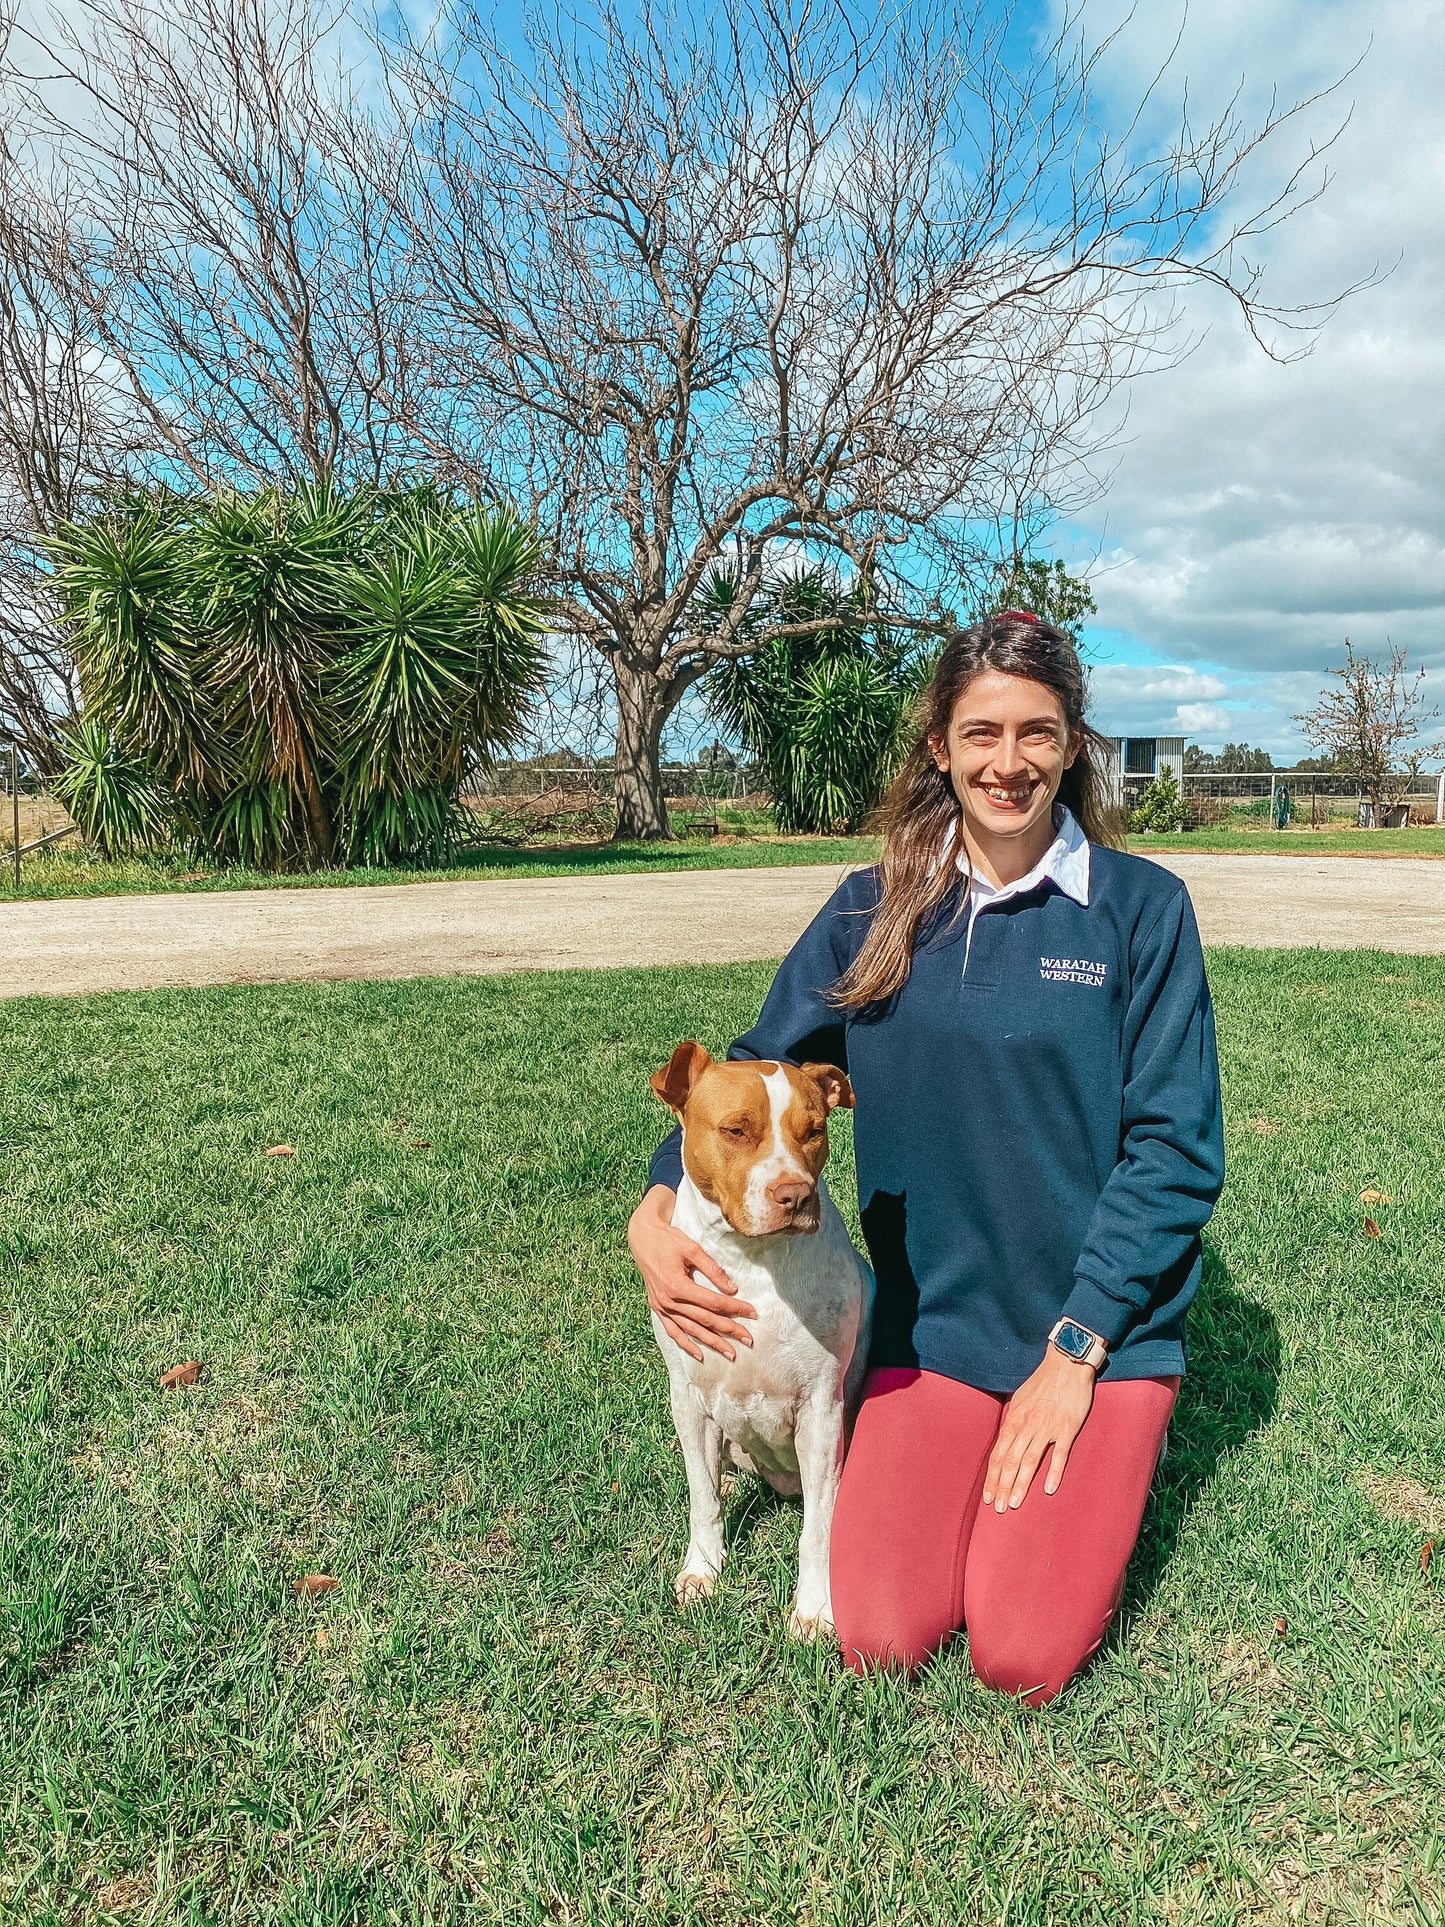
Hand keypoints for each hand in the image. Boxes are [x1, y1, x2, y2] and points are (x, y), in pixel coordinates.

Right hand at [627, 1185, 756, 1361]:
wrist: (642, 1237)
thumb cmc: (668, 1240)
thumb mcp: (692, 1249)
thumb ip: (713, 1270)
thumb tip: (732, 1288)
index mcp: (677, 1286)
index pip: (713, 1302)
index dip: (735, 1308)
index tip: (753, 1312)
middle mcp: (668, 1301)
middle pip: (705, 1319)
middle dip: (729, 1330)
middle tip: (749, 1339)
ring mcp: (661, 1307)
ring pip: (691, 1329)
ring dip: (712, 1342)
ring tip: (730, 1353)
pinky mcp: (657, 1308)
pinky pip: (673, 1331)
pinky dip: (686, 1344)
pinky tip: (699, 1354)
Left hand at [982, 1345, 1097, 1512]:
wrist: (1066, 1364)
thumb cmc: (1042, 1382)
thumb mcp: (1019, 1399)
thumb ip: (1013, 1420)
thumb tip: (1005, 1438)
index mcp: (1014, 1420)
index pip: (998, 1454)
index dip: (992, 1477)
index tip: (988, 1497)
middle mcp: (1026, 1426)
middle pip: (1010, 1461)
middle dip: (1002, 1487)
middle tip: (999, 1508)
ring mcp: (1046, 1428)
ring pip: (1029, 1461)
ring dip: (1021, 1484)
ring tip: (1014, 1504)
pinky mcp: (1067, 1428)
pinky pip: (1059, 1454)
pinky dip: (1054, 1472)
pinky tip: (1049, 1490)